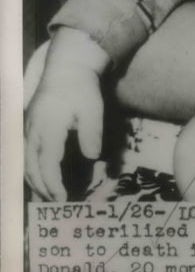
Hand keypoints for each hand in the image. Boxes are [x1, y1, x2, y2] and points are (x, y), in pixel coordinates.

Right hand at [24, 29, 107, 200]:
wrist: (67, 67)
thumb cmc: (82, 88)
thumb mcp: (93, 108)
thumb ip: (92, 133)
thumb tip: (92, 157)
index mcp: (49, 127)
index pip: (47, 164)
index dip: (53, 184)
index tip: (63, 199)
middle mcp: (33, 130)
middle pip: (32, 167)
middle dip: (43, 188)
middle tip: (57, 203)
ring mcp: (28, 128)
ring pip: (24, 162)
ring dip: (34, 181)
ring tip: (47, 196)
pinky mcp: (28, 126)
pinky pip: (24, 154)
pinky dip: (29, 169)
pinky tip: (38, 178)